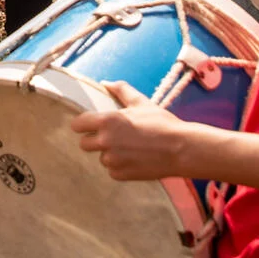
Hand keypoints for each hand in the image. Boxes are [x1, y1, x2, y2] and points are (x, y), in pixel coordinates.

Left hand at [71, 81, 204, 180]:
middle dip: (94, 140)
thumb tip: (105, 83)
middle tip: (112, 137)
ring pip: (101, 157)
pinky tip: (135, 159)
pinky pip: (112, 170)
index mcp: (107, 121)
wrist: (181, 149)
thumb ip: (120, 90)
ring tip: (130, 148)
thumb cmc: (162, 122)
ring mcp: (112, 160)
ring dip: (110, 154)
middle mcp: (105, 141)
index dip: (83, 124)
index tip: (89, 125)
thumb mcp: (141, 102)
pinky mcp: (120, 174)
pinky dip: (120, 166)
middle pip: (84, 144)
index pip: (77, 125)